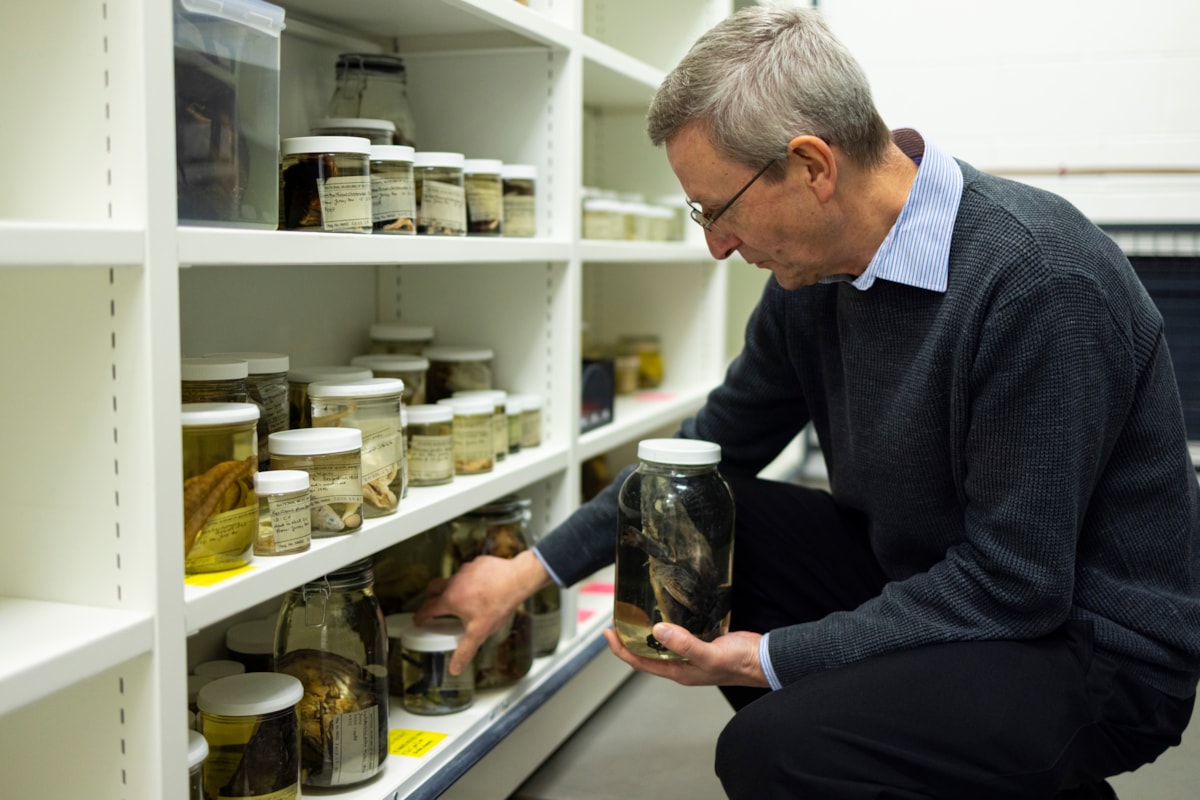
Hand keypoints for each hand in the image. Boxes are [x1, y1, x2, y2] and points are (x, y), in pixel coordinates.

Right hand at [414, 549, 549, 675]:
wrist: (517, 579)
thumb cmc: (498, 604)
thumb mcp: (480, 632)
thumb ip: (465, 650)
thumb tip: (454, 668)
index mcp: (450, 599)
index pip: (428, 608)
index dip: (420, 615)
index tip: (418, 620)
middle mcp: (454, 582)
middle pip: (433, 587)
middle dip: (430, 596)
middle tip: (434, 605)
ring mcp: (465, 570)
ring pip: (452, 578)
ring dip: (452, 587)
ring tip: (463, 598)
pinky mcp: (477, 563)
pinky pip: (468, 571)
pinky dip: (469, 579)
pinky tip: (480, 587)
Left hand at [603, 623, 768, 687]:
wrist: (764, 659)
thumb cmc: (740, 663)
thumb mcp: (710, 654)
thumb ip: (685, 644)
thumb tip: (658, 630)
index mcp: (679, 672)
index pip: (641, 662)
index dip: (622, 649)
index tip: (609, 632)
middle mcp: (683, 665)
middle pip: (648, 652)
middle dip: (631, 638)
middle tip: (618, 619)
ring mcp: (693, 654)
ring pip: (663, 642)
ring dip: (649, 630)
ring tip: (636, 613)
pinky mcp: (704, 642)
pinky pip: (680, 633)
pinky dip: (670, 623)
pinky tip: (668, 610)